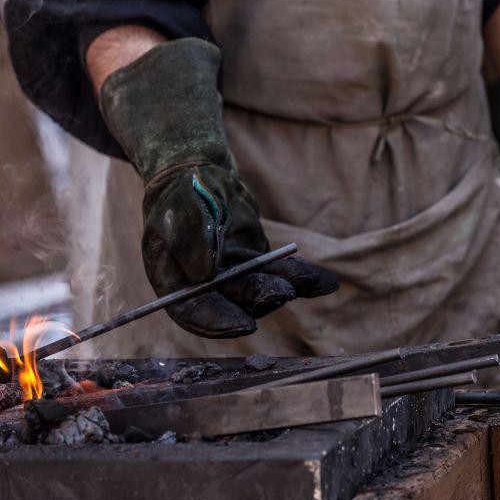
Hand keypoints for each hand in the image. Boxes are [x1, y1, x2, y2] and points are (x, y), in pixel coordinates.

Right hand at [97, 37, 338, 337]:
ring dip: (285, 289)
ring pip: (259, 291)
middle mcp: (202, 285)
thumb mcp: (178, 206)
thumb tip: (205, 273)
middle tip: (281, 294)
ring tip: (312, 282)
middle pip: (230, 304)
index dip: (216, 321)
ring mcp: (231, 277)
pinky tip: (326, 282)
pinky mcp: (255, 265)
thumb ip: (189, 237)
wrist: (197, 175)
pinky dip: (303, 279)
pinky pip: (280, 274)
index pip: (191, 310)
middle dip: (257, 302)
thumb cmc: (180, 190)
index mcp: (173, 278)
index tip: (243, 324)